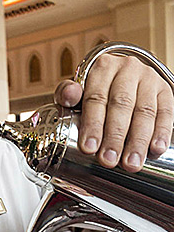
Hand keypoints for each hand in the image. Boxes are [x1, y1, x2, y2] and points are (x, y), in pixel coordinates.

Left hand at [54, 54, 173, 171]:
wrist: (123, 77)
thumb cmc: (97, 89)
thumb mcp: (78, 89)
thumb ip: (67, 94)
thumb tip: (69, 95)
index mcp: (103, 68)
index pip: (96, 98)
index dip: (92, 125)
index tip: (89, 148)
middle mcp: (127, 69)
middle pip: (121, 105)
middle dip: (115, 137)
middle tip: (108, 160)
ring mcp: (149, 79)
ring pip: (145, 111)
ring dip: (138, 141)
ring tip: (130, 163)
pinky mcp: (165, 90)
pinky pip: (166, 112)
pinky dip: (162, 133)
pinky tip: (155, 149)